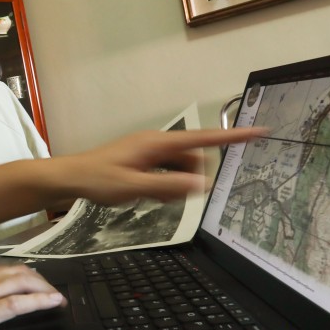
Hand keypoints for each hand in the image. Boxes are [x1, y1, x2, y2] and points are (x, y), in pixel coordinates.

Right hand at [0, 265, 64, 329]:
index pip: (7, 270)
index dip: (29, 277)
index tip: (40, 286)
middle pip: (20, 272)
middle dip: (42, 282)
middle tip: (54, 294)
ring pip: (21, 282)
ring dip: (45, 289)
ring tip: (57, 299)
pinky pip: (16, 303)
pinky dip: (38, 301)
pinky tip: (51, 303)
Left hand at [60, 126, 266, 205]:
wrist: (70, 177)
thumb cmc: (98, 179)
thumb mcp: (134, 187)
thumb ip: (168, 187)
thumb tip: (201, 185)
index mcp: (157, 143)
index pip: (203, 138)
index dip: (232, 136)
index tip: (259, 132)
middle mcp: (156, 143)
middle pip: (193, 160)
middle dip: (189, 180)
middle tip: (162, 196)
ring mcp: (149, 151)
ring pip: (180, 169)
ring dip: (175, 185)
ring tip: (151, 197)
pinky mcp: (143, 161)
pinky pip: (166, 172)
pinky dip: (164, 186)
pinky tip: (149, 196)